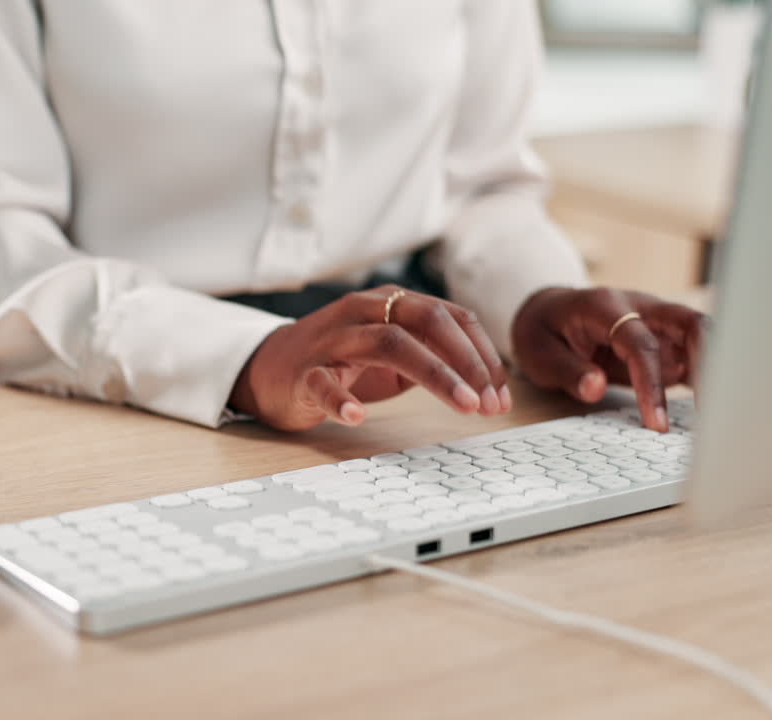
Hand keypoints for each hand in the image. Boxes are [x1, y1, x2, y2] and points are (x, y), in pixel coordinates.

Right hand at [229, 286, 510, 430]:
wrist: (271, 369)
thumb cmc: (342, 362)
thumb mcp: (394, 354)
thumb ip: (434, 356)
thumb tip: (489, 381)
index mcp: (391, 303)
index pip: (450, 317)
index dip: (482, 355)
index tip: (501, 395)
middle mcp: (363, 312)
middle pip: (426, 321)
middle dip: (466, 361)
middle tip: (489, 403)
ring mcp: (333, 340)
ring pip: (388, 343)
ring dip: (434, 374)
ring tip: (462, 406)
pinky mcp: (304, 372)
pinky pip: (323, 383)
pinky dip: (341, 400)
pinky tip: (357, 416)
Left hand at [511, 287, 705, 432]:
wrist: (548, 311)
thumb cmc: (544, 331)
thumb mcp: (539, 352)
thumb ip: (568, 371)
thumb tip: (596, 389)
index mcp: (606, 307)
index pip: (641, 344)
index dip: (651, 385)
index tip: (656, 423)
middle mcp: (642, 308)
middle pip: (692, 324)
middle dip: (710, 365)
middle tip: (714, 414)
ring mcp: (659, 322)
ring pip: (705, 337)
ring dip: (717, 372)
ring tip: (721, 417)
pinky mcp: (667, 341)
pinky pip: (697, 356)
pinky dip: (709, 381)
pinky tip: (714, 413)